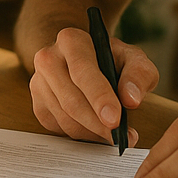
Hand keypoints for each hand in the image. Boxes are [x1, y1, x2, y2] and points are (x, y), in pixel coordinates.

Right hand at [29, 25, 159, 146]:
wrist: (90, 63)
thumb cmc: (114, 61)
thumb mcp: (134, 60)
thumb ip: (139, 74)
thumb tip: (131, 99)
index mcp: (71, 40)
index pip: (82, 71)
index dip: (99, 97)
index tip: (115, 120)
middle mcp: (48, 59)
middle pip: (72, 100)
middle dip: (98, 124)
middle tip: (121, 137)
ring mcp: (39, 83)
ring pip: (65, 118)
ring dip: (92, 133)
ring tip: (115, 136)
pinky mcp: (38, 105)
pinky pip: (60, 128)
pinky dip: (82, 135)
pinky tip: (98, 131)